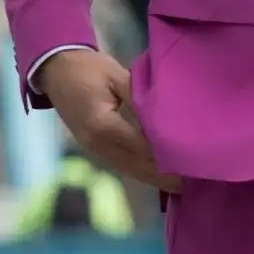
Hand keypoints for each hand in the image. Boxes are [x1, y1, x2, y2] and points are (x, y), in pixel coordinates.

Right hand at [36, 50, 180, 193]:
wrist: (56, 68)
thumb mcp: (117, 75)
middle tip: (197, 181)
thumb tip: (167, 119)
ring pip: (131, 171)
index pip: (142, 147)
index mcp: (103, 125)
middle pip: (138, 167)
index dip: (167, 157)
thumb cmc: (88, 68)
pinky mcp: (95, 150)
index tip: (192, 163)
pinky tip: (162, 177)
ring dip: (156, 179)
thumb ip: (141, 98)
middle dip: (166, 176)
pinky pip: (123, 166)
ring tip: (184, 185)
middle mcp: (97, 144)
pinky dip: (143, 172)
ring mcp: (94, 150)